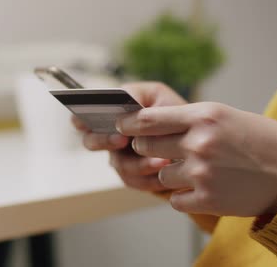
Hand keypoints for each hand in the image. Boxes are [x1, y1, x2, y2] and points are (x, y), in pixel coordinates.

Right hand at [71, 82, 187, 191]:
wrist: (196, 138)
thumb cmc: (174, 111)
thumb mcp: (157, 95)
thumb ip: (136, 95)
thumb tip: (122, 101)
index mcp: (111, 115)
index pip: (83, 116)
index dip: (79, 119)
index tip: (83, 121)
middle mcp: (111, 136)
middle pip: (91, 142)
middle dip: (104, 141)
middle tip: (122, 139)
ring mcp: (121, 158)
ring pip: (118, 165)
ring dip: (139, 163)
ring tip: (162, 160)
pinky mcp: (136, 177)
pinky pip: (135, 182)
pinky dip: (150, 179)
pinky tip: (165, 173)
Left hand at [116, 102, 276, 215]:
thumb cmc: (263, 140)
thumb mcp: (226, 116)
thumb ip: (189, 120)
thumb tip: (151, 125)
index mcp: (204, 115)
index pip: (147, 119)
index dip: (129, 123)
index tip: (121, 125)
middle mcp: (199, 142)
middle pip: (146, 146)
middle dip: (148, 148)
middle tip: (160, 150)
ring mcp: (202, 173)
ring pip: (161, 175)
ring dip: (172, 174)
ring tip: (197, 171)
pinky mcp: (207, 199)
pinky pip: (175, 200)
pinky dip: (184, 195)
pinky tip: (204, 188)